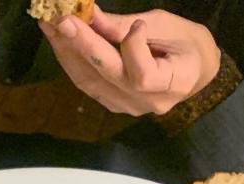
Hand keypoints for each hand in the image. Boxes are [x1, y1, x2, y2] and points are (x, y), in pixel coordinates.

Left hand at [39, 6, 220, 115]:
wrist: (193, 72)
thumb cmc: (187, 44)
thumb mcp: (167, 25)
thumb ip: (129, 25)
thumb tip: (91, 15)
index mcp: (173, 84)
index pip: (143, 75)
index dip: (133, 50)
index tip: (136, 26)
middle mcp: (148, 103)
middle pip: (107, 75)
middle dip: (80, 44)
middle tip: (59, 19)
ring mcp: (127, 107)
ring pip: (89, 81)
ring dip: (66, 51)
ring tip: (50, 25)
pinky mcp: (113, 104)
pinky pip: (86, 83)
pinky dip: (71, 60)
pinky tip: (59, 40)